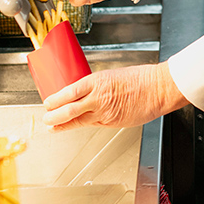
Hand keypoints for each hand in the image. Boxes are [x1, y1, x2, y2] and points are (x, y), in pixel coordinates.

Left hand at [39, 62, 187, 130]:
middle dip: (54, 116)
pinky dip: (82, 125)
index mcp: (97, 81)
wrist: (158, 89)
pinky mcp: (113, 123)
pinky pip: (94, 125)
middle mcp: (99, 98)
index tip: (48, 102)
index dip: (55, 100)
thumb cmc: (140, 79)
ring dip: (62, 125)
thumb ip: (97, 86)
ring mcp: (105, 112)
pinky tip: (77, 126)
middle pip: (69, 110)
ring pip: (78, 121)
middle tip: (46, 118)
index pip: (68, 92)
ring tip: (53, 127)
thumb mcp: (112, 76)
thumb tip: (83, 93)